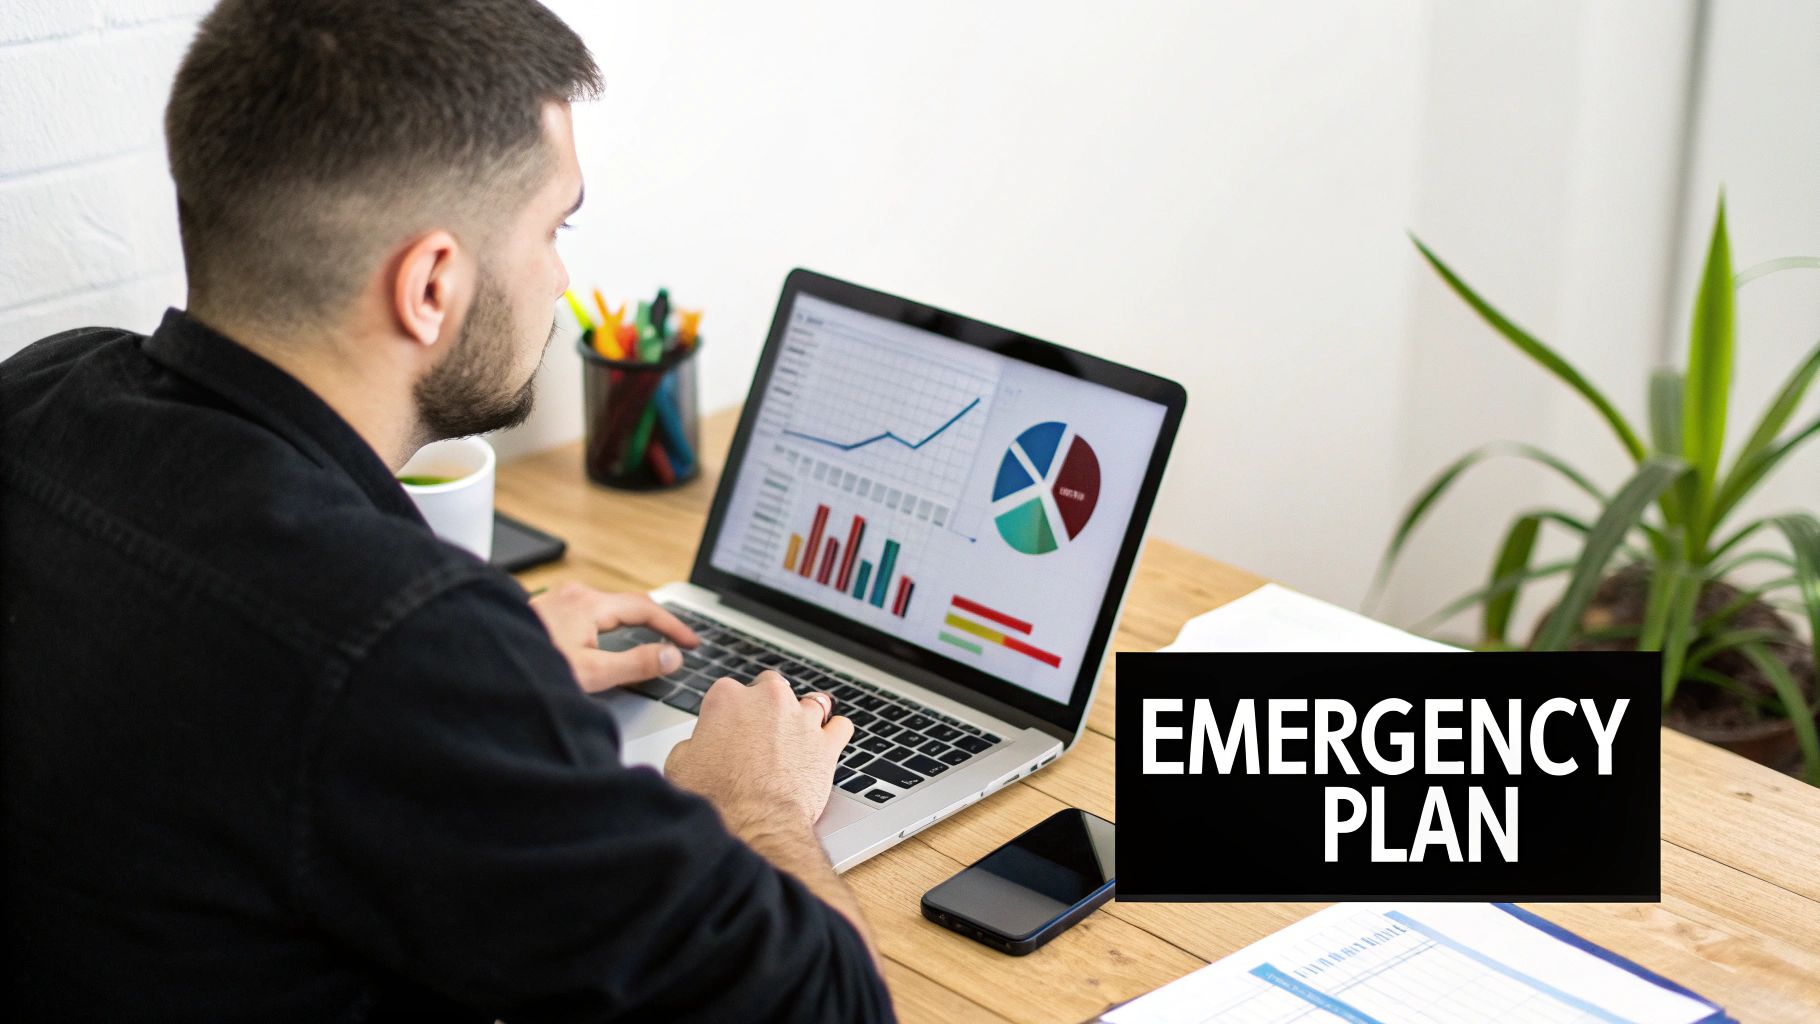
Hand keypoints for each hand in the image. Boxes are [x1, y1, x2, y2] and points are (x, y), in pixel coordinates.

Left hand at [528, 582, 697, 691]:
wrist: (480, 666)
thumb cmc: (528, 671)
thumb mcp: (591, 673)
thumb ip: (636, 664)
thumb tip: (672, 656)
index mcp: (588, 604)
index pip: (645, 608)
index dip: (673, 626)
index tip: (693, 642)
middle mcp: (574, 595)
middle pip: (628, 603)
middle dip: (657, 621)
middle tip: (680, 641)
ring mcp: (559, 600)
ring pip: (608, 607)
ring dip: (634, 622)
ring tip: (654, 639)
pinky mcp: (548, 612)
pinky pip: (591, 612)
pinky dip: (612, 625)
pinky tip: (612, 639)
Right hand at [665, 670, 851, 831]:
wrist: (756, 827)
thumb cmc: (719, 801)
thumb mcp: (680, 765)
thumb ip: (693, 742)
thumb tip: (699, 745)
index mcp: (727, 698)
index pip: (729, 691)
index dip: (729, 713)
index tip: (728, 730)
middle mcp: (767, 699)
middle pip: (771, 686)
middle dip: (766, 706)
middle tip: (759, 734)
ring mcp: (801, 718)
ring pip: (810, 702)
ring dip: (802, 717)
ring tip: (795, 738)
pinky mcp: (827, 742)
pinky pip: (840, 726)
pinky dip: (833, 734)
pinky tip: (824, 745)